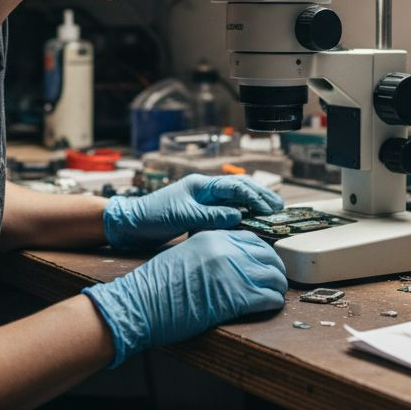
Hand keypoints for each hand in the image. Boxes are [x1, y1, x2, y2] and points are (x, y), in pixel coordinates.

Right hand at [83, 229, 286, 366]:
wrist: (140, 302)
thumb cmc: (156, 284)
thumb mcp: (185, 255)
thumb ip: (210, 254)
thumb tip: (231, 263)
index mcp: (213, 237)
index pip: (252, 239)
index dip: (264, 253)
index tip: (266, 263)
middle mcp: (226, 250)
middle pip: (268, 255)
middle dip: (275, 270)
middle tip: (275, 282)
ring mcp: (232, 272)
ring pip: (273, 276)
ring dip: (277, 287)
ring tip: (275, 295)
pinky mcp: (235, 297)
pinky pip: (268, 297)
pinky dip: (273, 303)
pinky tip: (269, 306)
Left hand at [102, 174, 283, 249]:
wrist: (130, 224)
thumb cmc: (152, 216)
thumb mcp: (182, 215)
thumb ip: (210, 215)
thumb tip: (238, 215)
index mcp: (201, 184)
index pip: (234, 187)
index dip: (254, 196)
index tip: (270, 207)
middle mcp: (204, 189)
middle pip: (239, 188)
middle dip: (260, 195)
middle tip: (279, 206)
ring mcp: (202, 199)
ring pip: (234, 198)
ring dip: (253, 203)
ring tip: (271, 211)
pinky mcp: (199, 212)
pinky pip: (226, 209)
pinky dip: (241, 213)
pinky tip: (250, 219)